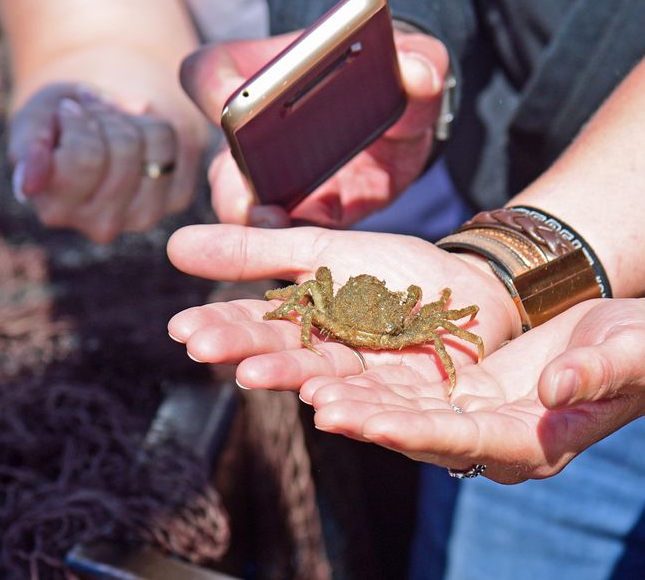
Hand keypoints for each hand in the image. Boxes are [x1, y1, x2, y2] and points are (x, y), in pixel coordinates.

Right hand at [9, 83, 204, 242]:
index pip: (84, 158)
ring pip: (156, 146)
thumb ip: (27, 150)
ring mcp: (143, 216)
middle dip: (108, 118)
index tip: (69, 111)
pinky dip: (159, 127)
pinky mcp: (176, 200)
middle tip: (95, 115)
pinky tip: (141, 137)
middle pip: (124, 149)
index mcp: (56, 210)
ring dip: (135, 121)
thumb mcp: (33, 122)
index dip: (79, 121)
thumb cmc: (57, 121)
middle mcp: (100, 225)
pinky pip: (181, 144)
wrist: (100, 122)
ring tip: (115, 125)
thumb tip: (30, 184)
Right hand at [166, 224, 520, 390]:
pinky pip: (384, 397)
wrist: (470, 287)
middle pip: (286, 352)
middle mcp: (333, 354)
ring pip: (328, 378)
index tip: (181, 328)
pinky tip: (323, 397)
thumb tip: (175, 245)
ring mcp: (372, 377)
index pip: (259, 323)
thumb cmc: (395, 271)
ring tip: (254, 374)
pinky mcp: (413, 393)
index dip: (222, 325)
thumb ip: (258, 253)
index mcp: (309, 322)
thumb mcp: (323, 250)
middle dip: (244, 350)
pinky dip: (354, 399)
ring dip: (290, 377)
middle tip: (202, 347)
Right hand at [179, 30, 449, 228]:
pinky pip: (293, 233)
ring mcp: (274, 177)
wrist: (407, 116)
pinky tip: (322, 245)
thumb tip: (417, 75)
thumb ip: (420, 62)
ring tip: (278, 225)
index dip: (214, 87)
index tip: (235, 102)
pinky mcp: (309, 212)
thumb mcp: (415, 61)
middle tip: (253, 192)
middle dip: (233, 176)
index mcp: (263, 73)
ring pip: (245, 203)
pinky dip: (302, 240)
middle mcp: (254, 130)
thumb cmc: (394, 74)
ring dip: (257, 217)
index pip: (212, 73)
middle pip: (223, 154)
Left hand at [302, 295, 644, 483]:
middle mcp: (500, 439)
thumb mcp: (630, 352)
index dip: (413, 432)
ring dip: (360, 402)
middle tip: (315, 404)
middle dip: (369, 420)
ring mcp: (481, 418)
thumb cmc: (643, 347)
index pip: (467, 442)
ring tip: (306, 386)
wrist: (640, 343)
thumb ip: (597, 373)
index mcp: (538, 442)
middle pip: (423, 435)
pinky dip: (375, 380)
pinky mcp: (469, 393)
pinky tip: (334, 365)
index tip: (365, 422)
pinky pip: (414, 390)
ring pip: (409, 413)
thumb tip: (556, 391)